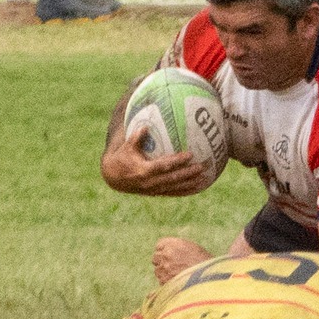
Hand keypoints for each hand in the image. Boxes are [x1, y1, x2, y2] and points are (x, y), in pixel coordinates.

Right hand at [101, 137, 216, 196]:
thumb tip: (145, 125)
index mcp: (143, 171)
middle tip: (202, 166)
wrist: (114, 178)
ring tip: (204, 178)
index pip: (164, 166)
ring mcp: (154, 190)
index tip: (189, 155)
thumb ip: (136, 137)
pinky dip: (185, 190)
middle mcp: (150, 183)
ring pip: (175, 188)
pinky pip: (173, 193)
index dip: (177, 161)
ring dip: (190, 183)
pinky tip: (197, 187)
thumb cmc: (122, 158)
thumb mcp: (127, 146)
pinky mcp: (156, 193)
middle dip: (188, 173)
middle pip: (173, 178)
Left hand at [153, 236, 213, 282]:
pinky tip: (176, 282)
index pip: (159, 245)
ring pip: (157, 271)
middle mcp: (166, 254)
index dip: (164, 250)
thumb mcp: (192, 248)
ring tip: (178, 276)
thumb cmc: (204, 262)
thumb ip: (178, 247)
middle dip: (162, 262)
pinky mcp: (164, 281)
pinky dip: (166, 283)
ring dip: (164, 273)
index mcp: (173, 244)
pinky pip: (161, 281)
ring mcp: (164, 268)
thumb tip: (167, 251)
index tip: (168, 255)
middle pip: (156, 257)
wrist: (209, 277)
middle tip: (172, 266)